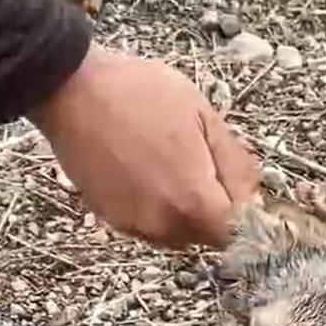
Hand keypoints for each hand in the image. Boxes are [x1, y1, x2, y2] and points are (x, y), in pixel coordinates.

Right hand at [30, 45, 260, 248]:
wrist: (70, 90)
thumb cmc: (138, 93)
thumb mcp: (204, 116)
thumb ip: (235, 166)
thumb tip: (254, 201)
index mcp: (193, 203)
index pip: (237, 234)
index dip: (246, 214)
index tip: (240, 190)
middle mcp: (162, 226)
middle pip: (206, 235)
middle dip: (213, 208)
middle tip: (201, 162)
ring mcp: (133, 226)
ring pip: (176, 232)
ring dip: (182, 208)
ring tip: (167, 160)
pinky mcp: (109, 219)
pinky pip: (147, 223)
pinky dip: (154, 204)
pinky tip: (143, 167)